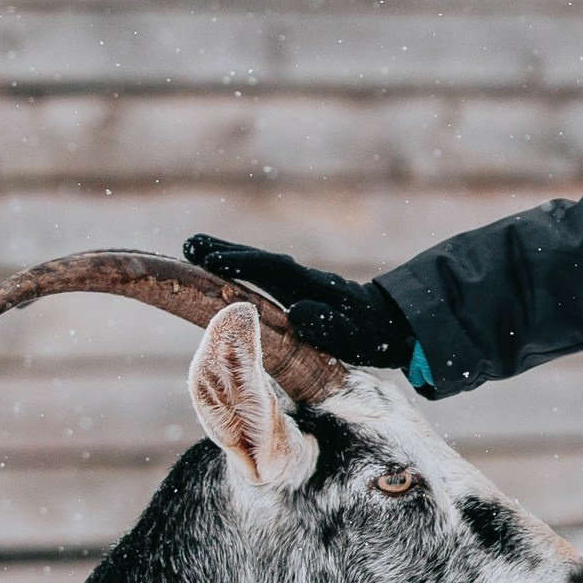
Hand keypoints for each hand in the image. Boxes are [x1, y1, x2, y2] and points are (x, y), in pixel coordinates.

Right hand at [181, 235, 417, 368]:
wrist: (393, 324)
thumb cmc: (375, 336)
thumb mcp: (357, 337)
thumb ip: (330, 325)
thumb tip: (298, 310)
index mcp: (316, 287)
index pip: (274, 270)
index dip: (243, 265)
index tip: (213, 263)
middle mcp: (304, 278)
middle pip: (260, 260)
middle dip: (226, 252)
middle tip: (189, 245)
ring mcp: (299, 282)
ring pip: (258, 265)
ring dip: (227, 255)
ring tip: (191, 248)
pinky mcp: (295, 289)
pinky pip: (262, 275)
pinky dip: (239, 268)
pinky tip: (216, 269)